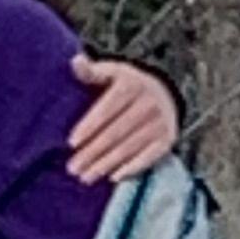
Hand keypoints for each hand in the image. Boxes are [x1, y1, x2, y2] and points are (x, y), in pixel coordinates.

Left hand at [64, 54, 180, 183]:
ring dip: (106, 164)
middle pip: (115, 133)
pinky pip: (148, 156)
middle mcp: (148, 104)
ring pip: (129, 147)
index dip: (89, 126)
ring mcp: (160, 123)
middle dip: (92, 152)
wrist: (167, 91)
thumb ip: (92, 71)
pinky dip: (131, 168)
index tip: (72, 143)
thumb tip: (76, 61)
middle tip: (73, 168)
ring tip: (86, 177)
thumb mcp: (113, 71)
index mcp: (131, 86)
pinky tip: (113, 177)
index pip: (107, 109)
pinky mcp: (167, 139)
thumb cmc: (129, 84)